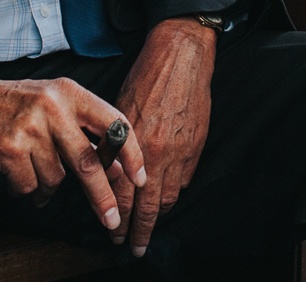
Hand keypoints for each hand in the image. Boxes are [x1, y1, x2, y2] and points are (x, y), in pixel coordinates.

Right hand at [0, 59, 144, 233]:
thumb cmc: (8, 103)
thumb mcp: (50, 100)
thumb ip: (80, 125)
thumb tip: (114, 163)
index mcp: (69, 91)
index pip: (113, 124)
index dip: (131, 153)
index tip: (139, 177)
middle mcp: (53, 107)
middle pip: (90, 161)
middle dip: (103, 196)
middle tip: (113, 219)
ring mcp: (30, 128)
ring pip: (55, 178)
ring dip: (45, 184)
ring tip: (28, 166)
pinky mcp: (8, 150)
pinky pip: (29, 186)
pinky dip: (22, 187)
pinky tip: (11, 171)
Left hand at [112, 18, 215, 258]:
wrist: (182, 55)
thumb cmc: (147, 77)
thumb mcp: (120, 109)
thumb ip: (114, 143)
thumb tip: (108, 170)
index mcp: (135, 143)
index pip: (123, 194)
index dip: (118, 217)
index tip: (113, 233)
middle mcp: (159, 153)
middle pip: (149, 206)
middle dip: (140, 231)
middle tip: (133, 248)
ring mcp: (182, 151)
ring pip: (169, 197)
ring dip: (158, 217)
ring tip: (149, 231)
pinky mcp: (197, 145)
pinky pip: (185, 180)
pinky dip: (174, 193)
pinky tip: (166, 200)